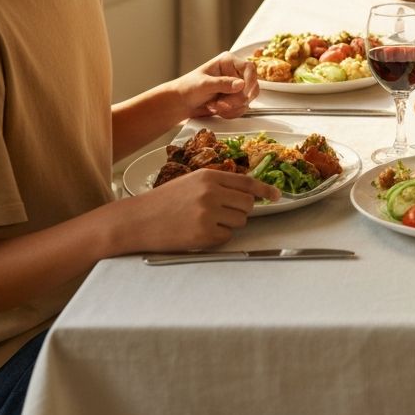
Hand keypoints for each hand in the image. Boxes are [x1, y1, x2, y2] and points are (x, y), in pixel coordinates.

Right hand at [118, 168, 279, 251]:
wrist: (137, 220)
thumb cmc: (164, 201)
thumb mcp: (193, 182)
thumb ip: (219, 184)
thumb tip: (248, 193)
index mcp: (210, 176)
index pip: (247, 182)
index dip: (265, 189)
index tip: (277, 195)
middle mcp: (211, 193)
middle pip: (248, 204)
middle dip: (240, 210)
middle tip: (221, 213)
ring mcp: (208, 214)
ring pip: (239, 222)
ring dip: (228, 224)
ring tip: (205, 222)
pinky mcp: (203, 235)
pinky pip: (226, 238)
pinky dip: (217, 238)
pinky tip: (198, 232)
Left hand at [176, 53, 258, 119]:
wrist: (180, 104)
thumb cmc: (187, 88)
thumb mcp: (203, 84)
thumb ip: (222, 84)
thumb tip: (241, 84)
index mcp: (228, 62)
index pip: (249, 67)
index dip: (249, 81)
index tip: (244, 94)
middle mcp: (234, 72)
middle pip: (251, 85)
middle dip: (237, 99)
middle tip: (222, 104)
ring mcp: (235, 86)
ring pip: (248, 99)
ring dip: (232, 107)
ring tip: (215, 106)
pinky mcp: (235, 99)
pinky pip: (243, 107)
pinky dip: (232, 112)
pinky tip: (218, 110)